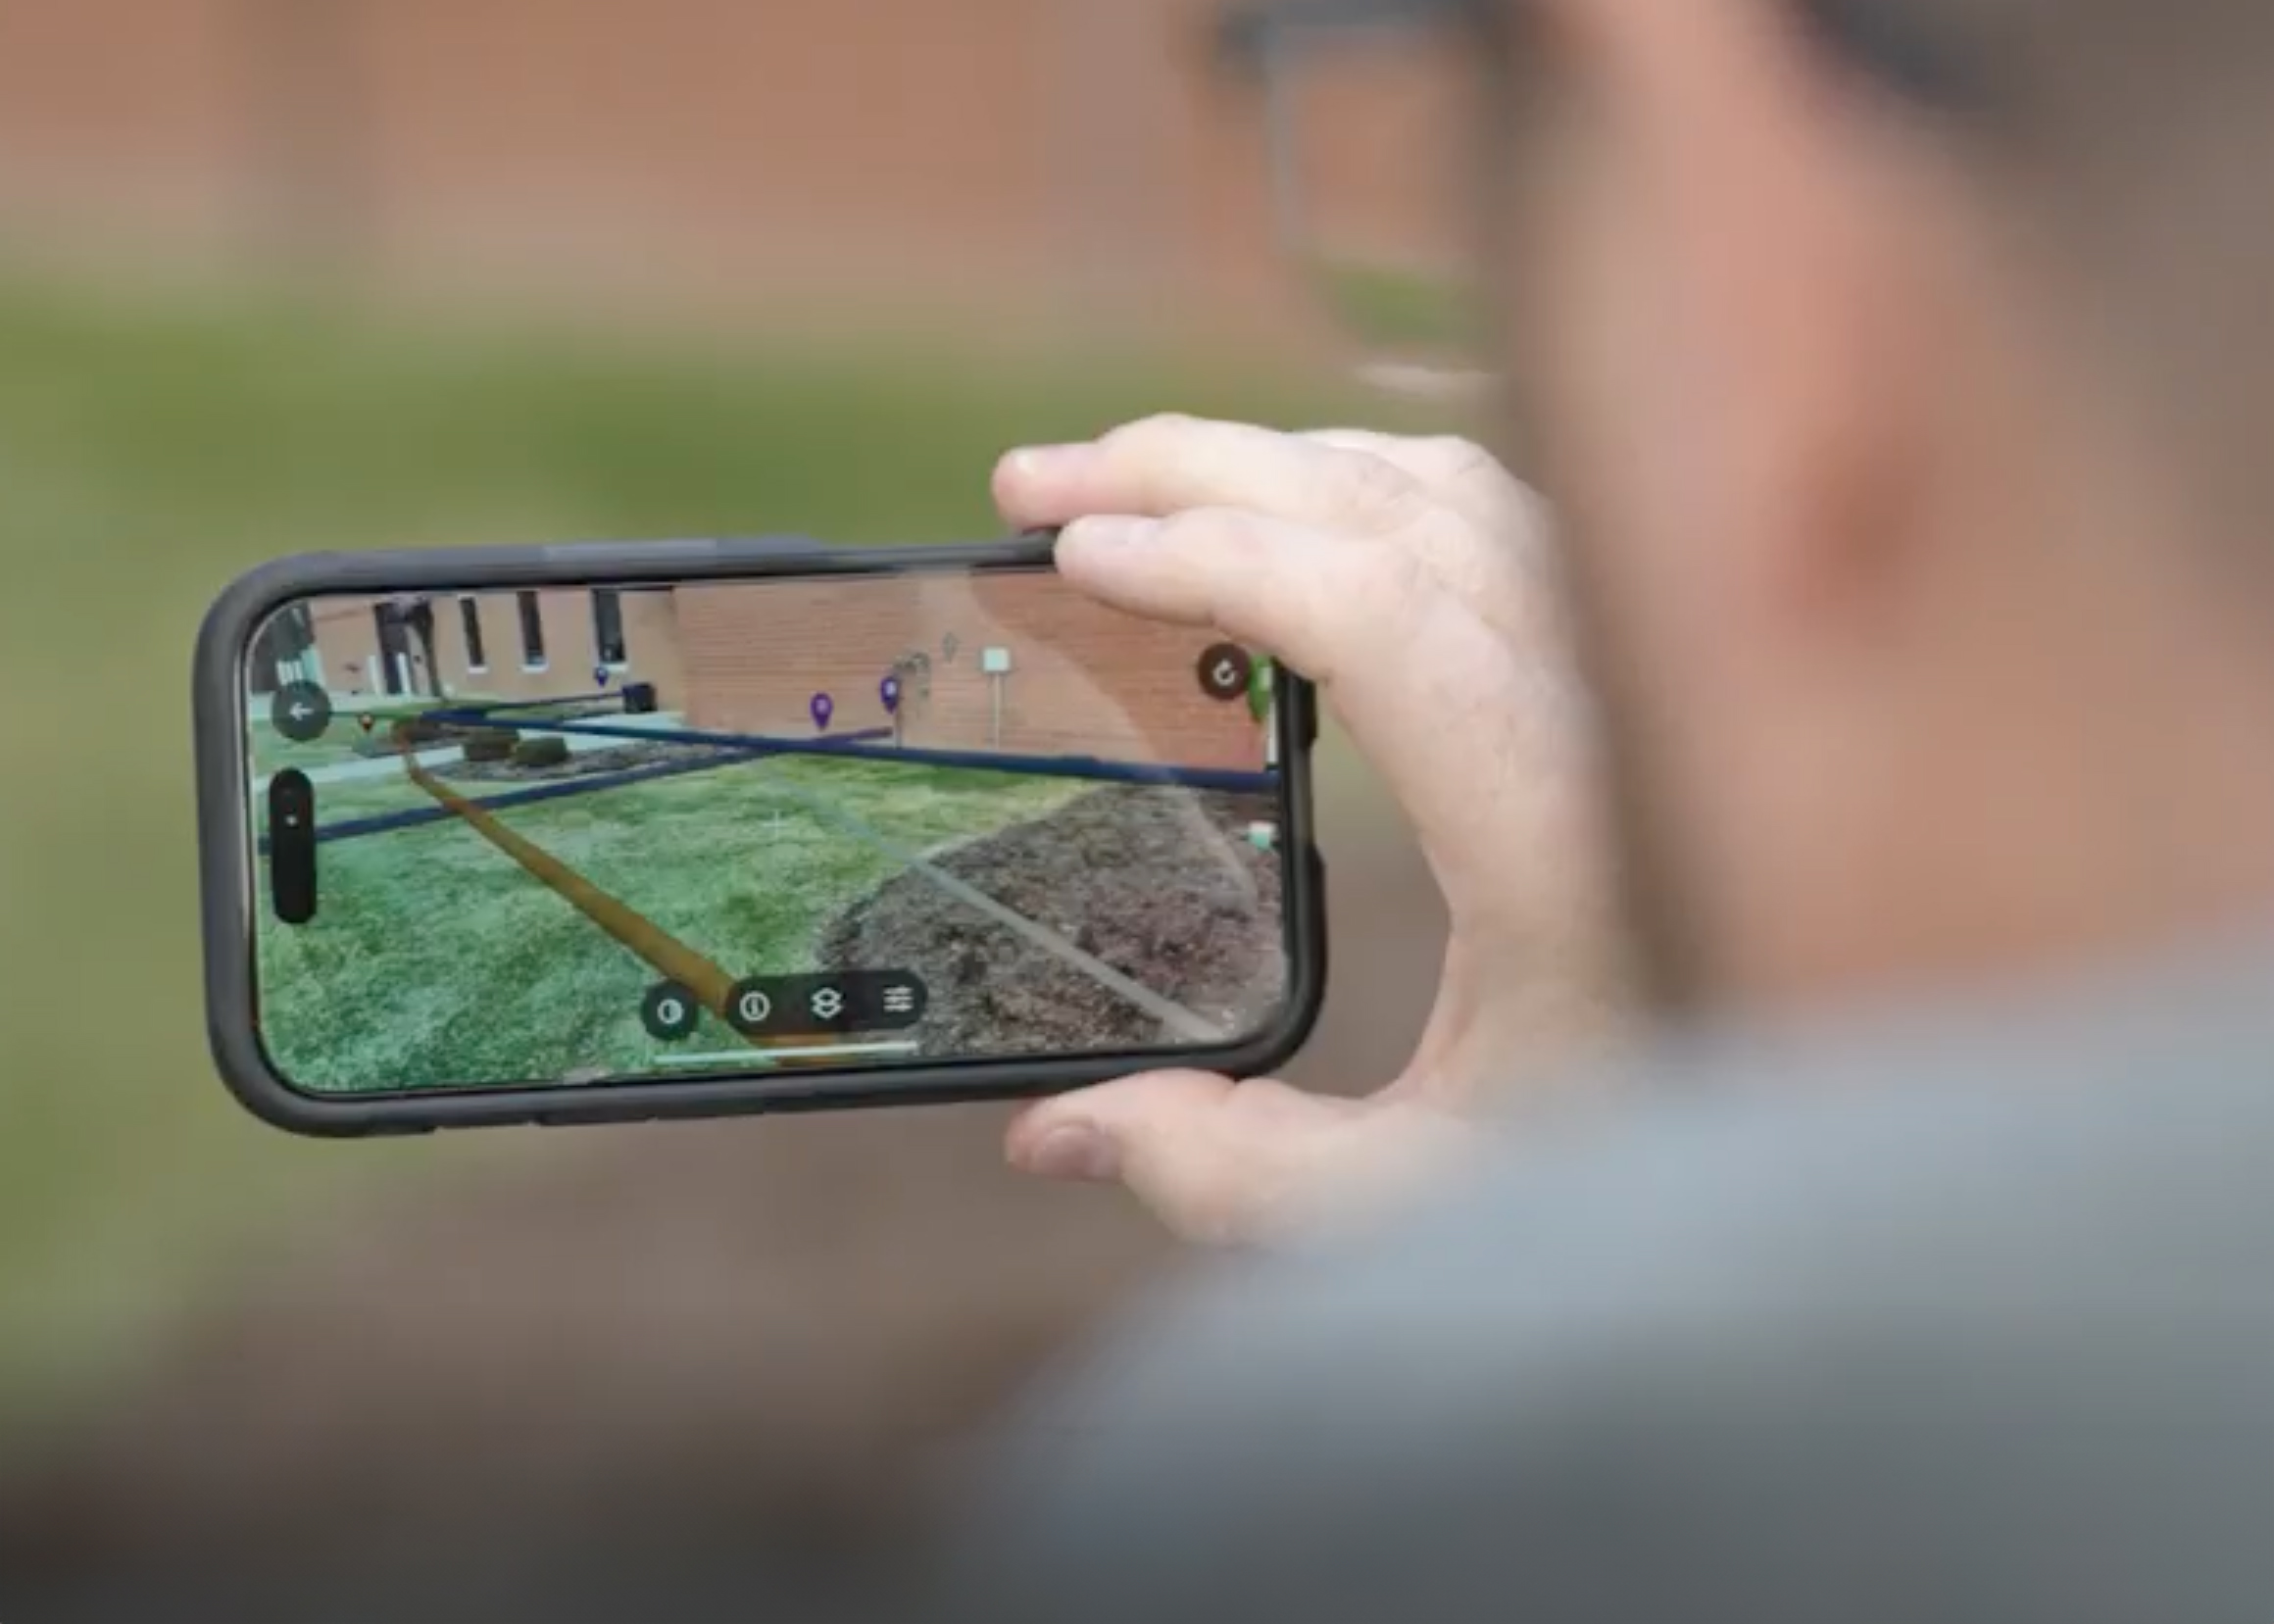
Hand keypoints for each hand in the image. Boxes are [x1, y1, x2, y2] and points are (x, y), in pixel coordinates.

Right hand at [990, 415, 1631, 1244]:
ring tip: (1129, 485)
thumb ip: (1239, 1173)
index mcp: (1559, 815)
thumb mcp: (1437, 1196)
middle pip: (1384, 504)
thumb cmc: (1678, 1147)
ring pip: (1442, 480)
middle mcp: (1612, 697)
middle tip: (1035, 484)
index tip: (1074, 557)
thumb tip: (1057, 1136)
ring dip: (1270, 460)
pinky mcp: (1639, 650)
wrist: (1861, 1090)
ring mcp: (1636, 653)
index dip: (1208, 557)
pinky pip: (1496, 506)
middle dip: (1188, 468)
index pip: (1372, 610)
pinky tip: (1286, 509)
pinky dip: (1362, 480)